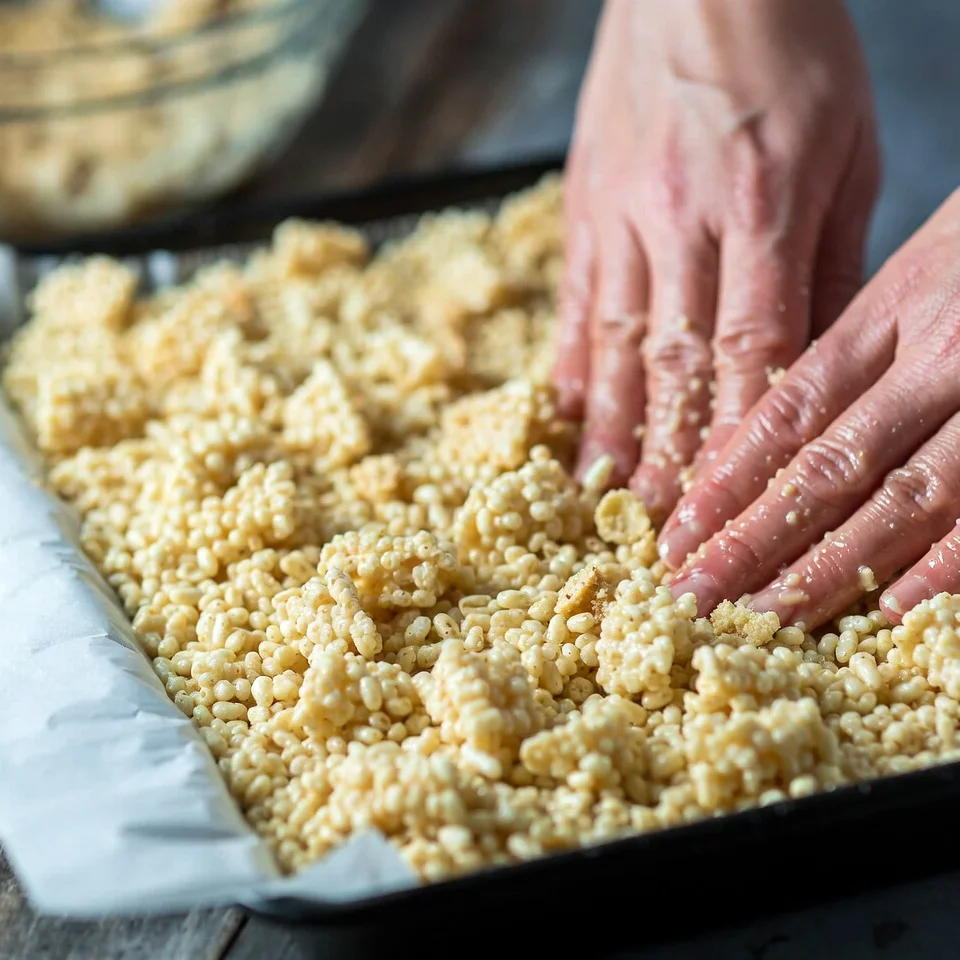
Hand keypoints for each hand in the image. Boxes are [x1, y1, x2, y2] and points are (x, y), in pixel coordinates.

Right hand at [554, 0, 878, 518]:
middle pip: (673, 362)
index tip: (727, 499)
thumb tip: (816, 359)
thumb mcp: (850, 150)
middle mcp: (683, 217)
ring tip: (601, 496)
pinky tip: (569, 417)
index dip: (734, 434)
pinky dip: (573, 366)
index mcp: (762, 204)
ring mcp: (623, 214)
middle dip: (665, 452)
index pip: (749, 348)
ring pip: (614, 343)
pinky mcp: (584, 207)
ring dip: (609, 428)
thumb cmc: (792, 52)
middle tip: (656, 524)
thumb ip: (832, 262)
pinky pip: (576, 301)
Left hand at [662, 187, 959, 628]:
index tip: (678, 534)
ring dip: (828, 571)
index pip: (790, 410)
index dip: (728, 479)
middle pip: (828, 467)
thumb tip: (769, 437)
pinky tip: (886, 611)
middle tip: (694, 595)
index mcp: (895, 309)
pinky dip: (939, 568)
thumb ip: (856, 350)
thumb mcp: (921, 269)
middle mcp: (942, 356)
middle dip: (752, 542)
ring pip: (903, 502)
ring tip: (763, 616)